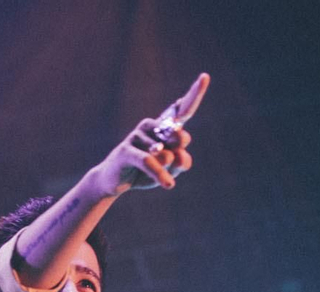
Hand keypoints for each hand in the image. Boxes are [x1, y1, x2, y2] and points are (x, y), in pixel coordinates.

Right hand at [90, 73, 209, 195]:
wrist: (115, 182)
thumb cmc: (144, 172)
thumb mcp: (170, 170)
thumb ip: (181, 162)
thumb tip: (175, 154)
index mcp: (163, 127)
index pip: (182, 111)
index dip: (194, 95)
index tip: (204, 77)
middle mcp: (151, 126)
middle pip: (179, 135)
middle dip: (180, 150)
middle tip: (171, 160)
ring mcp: (137, 136)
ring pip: (166, 154)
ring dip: (164, 170)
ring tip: (153, 173)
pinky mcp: (126, 149)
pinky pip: (150, 161)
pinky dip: (160, 174)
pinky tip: (168, 185)